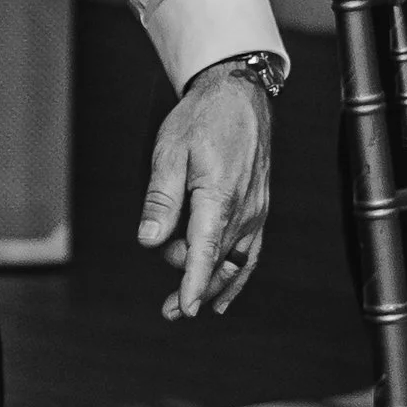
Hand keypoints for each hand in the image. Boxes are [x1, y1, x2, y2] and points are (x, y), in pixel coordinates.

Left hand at [136, 61, 271, 321]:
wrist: (238, 95)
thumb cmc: (202, 120)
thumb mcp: (170, 151)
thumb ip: (161, 198)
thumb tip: (148, 240)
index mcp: (219, 197)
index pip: (205, 251)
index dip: (194, 283)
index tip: (185, 310)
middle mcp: (243, 210)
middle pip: (217, 262)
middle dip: (193, 287)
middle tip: (167, 310)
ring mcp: (255, 212)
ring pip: (235, 262)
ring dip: (213, 287)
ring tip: (185, 309)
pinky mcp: (259, 210)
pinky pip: (251, 253)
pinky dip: (238, 276)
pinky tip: (224, 296)